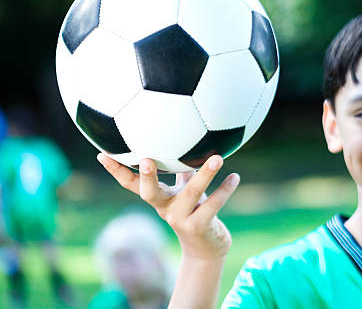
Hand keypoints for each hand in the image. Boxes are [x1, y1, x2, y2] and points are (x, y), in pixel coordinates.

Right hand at [97, 153, 239, 260]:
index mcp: (158, 198)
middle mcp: (165, 209)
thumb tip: (180, 138)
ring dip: (205, 174)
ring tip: (218, 157)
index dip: (117, 170)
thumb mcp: (184, 189)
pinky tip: (235, 177)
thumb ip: (180, 168)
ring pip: (191, 194)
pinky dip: (225, 190)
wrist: (206, 247)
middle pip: (150, 194)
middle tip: (148, 160)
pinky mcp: (200, 227)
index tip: (102, 154)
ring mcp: (182, 220)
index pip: (131, 184)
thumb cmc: (194, 210)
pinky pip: (213, 205)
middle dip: (147, 177)